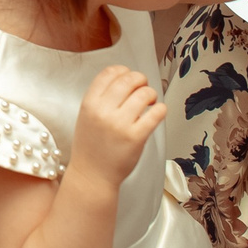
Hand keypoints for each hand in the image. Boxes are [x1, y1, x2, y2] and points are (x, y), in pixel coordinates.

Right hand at [70, 65, 163, 185]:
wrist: (92, 176)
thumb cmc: (91, 147)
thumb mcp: (86, 117)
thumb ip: (100, 98)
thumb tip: (124, 79)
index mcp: (89, 104)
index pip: (109, 73)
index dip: (123, 71)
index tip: (128, 75)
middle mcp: (104, 111)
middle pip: (128, 79)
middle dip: (140, 79)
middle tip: (143, 87)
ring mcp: (120, 124)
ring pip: (144, 94)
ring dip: (151, 94)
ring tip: (150, 102)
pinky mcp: (136, 137)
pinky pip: (156, 113)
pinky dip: (160, 109)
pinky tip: (157, 112)